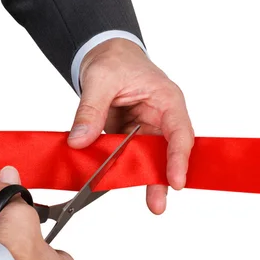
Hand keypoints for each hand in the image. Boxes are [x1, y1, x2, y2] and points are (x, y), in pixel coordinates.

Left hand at [67, 38, 193, 214]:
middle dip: (163, 179)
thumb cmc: (114, 59)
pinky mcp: (130, 139)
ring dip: (145, 180)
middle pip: (167, 153)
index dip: (178, 158)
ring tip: (152, 205)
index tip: (175, 180)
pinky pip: (128, 157)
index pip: (179, 132)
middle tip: (158, 204)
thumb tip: (80, 140)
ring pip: (149, 160)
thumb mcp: (100, 79)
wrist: (104, 55)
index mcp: (166, 100)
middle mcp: (161, 119)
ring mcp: (145, 131)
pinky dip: (121, 171)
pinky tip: (115, 184)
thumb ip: (90, 110)